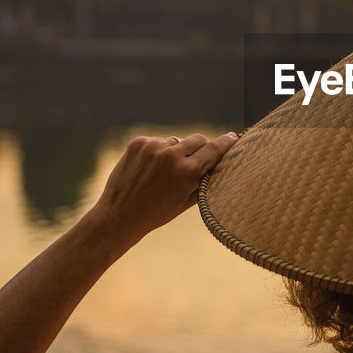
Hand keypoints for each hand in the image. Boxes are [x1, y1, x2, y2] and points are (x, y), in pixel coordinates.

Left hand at [92, 132, 237, 239]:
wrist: (118, 216)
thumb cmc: (156, 214)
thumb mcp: (186, 202)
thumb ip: (204, 182)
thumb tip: (218, 167)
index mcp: (186, 172)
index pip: (214, 149)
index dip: (226, 142)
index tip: (233, 137)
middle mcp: (171, 155)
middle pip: (198, 139)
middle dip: (200, 148)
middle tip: (196, 160)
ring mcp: (153, 147)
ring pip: (176, 141)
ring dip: (176, 152)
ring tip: (164, 173)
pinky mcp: (138, 143)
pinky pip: (158, 142)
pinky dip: (158, 152)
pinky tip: (149, 169)